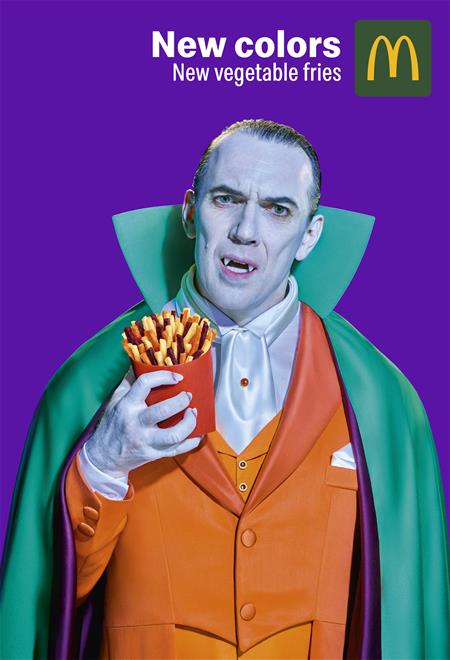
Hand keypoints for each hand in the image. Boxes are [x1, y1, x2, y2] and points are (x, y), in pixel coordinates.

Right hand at [84, 370, 200, 478]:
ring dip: (190, 422)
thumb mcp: (114, 401)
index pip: (145, 384)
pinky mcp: (154, 454)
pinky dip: (191, 442)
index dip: (164, 376)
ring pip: (174, 434)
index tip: (176, 377)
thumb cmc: (111, 426)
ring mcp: (146, 441)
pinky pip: (178, 450)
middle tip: (188, 395)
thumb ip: (127, 383)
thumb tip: (139, 364)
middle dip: (181, 400)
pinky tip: (197, 433)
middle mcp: (136, 424)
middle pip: (164, 410)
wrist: (104, 457)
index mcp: (126, 406)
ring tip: (193, 413)